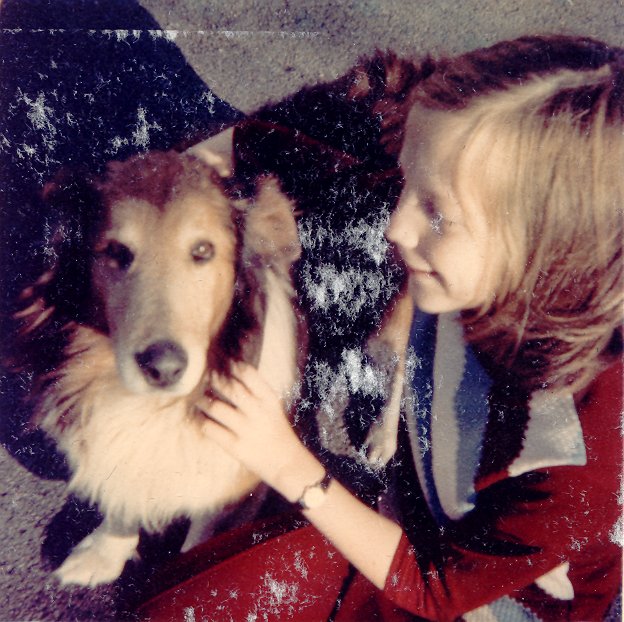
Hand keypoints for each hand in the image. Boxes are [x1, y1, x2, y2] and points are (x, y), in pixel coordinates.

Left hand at [197, 363, 320, 500]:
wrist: (287, 464)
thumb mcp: (273, 408)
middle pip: (230, 388)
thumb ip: (256, 393)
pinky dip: (202, 422)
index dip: (234, 366)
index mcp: (269, 400)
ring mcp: (246, 430)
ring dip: (203, 400)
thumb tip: (232, 375)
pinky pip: (211, 429)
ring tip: (199, 398)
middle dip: (215, 380)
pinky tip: (200, 419)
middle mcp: (258, 412)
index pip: (249, 375)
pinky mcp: (236, 447)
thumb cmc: (277, 432)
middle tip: (206, 377)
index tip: (224, 363)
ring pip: (216, 408)